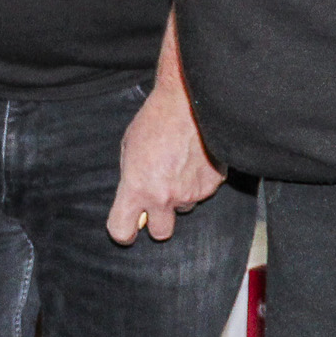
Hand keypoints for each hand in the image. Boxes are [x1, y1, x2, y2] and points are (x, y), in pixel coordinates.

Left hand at [105, 83, 225, 242]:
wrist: (188, 103)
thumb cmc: (154, 121)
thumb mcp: (128, 148)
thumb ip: (131, 177)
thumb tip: (134, 196)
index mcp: (136, 188)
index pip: (122, 231)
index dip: (123, 231)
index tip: (127, 227)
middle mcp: (164, 196)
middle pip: (160, 233)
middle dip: (158, 221)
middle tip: (158, 201)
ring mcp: (191, 193)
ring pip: (184, 208)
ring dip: (180, 195)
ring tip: (178, 166)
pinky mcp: (212, 185)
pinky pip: (202, 191)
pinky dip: (198, 181)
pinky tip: (193, 159)